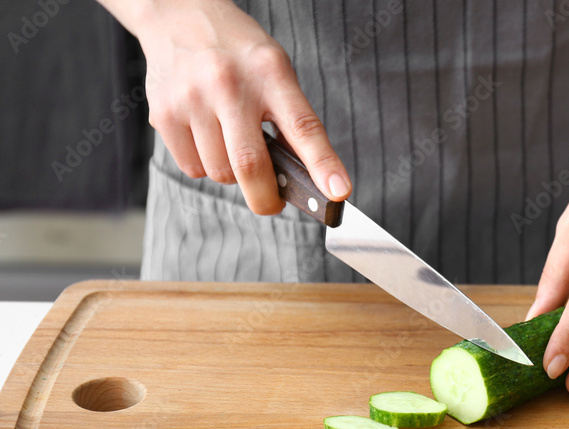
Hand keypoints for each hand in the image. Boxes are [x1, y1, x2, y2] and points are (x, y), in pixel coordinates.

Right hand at [133, 0, 350, 213]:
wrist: (179, 16)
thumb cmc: (239, 55)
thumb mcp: (276, 72)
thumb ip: (290, 121)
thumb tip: (303, 180)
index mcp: (270, 72)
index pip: (303, 127)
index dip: (323, 164)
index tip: (338, 192)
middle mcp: (229, 84)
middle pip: (251, 165)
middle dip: (266, 198)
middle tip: (273, 202)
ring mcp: (192, 98)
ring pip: (220, 173)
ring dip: (233, 174)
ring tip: (232, 142)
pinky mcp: (163, 113)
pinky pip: (192, 168)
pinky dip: (205, 166)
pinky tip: (206, 136)